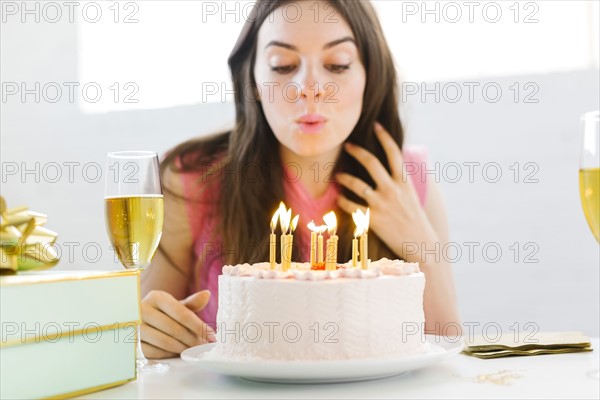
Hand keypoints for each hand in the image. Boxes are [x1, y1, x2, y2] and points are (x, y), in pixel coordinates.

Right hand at [141, 290, 215, 358]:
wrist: (137, 320)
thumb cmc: (161, 312)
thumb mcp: (175, 305)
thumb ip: (191, 303)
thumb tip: (207, 294)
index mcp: (156, 297)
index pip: (182, 314)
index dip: (199, 326)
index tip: (212, 336)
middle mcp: (142, 309)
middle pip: (174, 329)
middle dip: (193, 339)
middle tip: (204, 346)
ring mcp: (134, 327)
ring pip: (165, 342)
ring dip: (183, 348)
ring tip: (193, 349)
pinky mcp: (131, 342)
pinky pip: (155, 352)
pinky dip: (169, 354)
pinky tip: (178, 352)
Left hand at [336, 122, 438, 261]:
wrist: (421, 244)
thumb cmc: (415, 220)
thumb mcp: (412, 195)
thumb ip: (400, 181)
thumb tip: (391, 166)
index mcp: (404, 182)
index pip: (394, 153)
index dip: (385, 137)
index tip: (376, 126)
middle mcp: (393, 190)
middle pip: (372, 163)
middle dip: (357, 151)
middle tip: (348, 145)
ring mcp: (382, 204)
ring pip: (357, 184)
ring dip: (344, 178)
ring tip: (337, 176)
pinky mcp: (373, 220)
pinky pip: (351, 207)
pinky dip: (343, 201)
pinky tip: (339, 199)